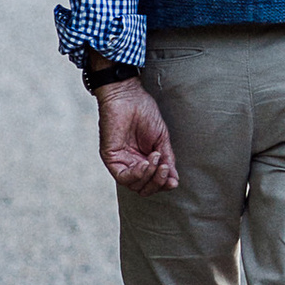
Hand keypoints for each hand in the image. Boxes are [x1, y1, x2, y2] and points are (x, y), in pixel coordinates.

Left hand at [95, 76, 176, 191]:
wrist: (129, 96)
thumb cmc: (144, 112)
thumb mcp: (161, 139)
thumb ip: (167, 160)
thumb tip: (174, 181)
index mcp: (143, 159)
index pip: (153, 183)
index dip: (163, 184)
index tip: (173, 178)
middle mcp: (131, 164)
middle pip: (144, 188)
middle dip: (158, 182)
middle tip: (165, 167)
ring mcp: (120, 162)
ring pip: (135, 186)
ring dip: (150, 176)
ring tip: (156, 159)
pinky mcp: (110, 158)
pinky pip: (123, 177)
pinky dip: (138, 174)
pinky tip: (146, 163)